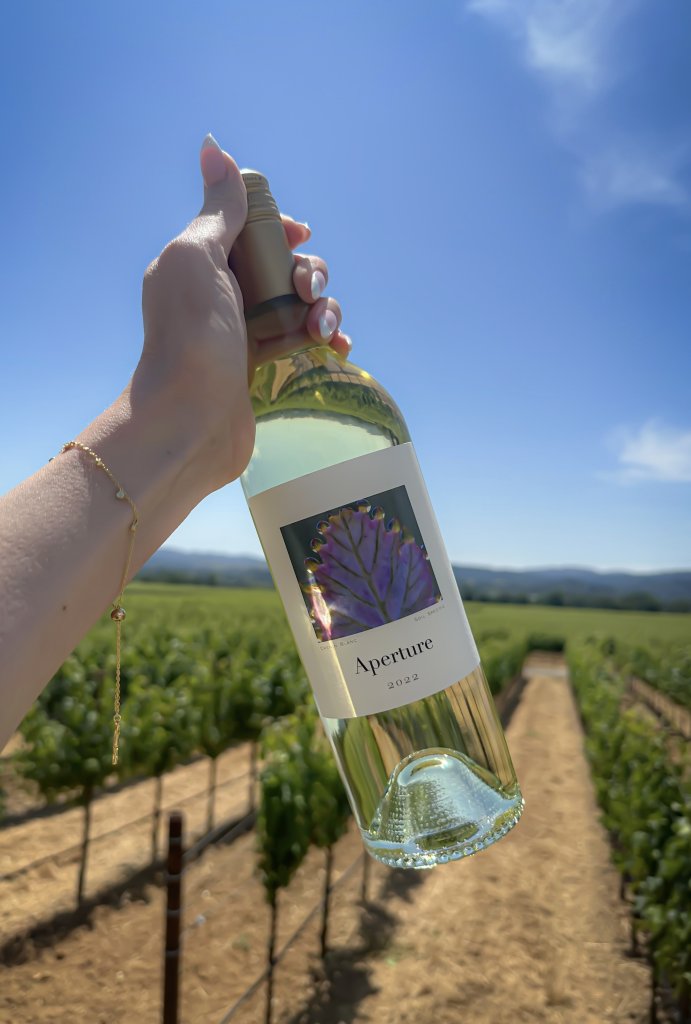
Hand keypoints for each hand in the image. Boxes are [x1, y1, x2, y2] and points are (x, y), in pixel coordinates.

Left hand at [133, 136, 350, 493]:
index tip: (300, 236)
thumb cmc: (191, 336)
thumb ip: (218, 209)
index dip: (283, 228)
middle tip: (306, 291)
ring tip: (322, 329)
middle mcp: (222, 294)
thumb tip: (214, 146)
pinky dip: (326, 338)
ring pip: (300, 304)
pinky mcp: (263, 369)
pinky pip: (304, 341)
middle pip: (284, 265)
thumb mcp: (198, 257)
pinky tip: (338, 347)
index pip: (251, 229)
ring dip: (324, 307)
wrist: (189, 420)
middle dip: (309, 272)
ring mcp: (244, 333)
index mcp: (201, 261)